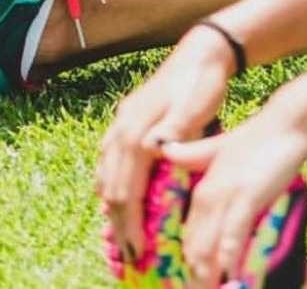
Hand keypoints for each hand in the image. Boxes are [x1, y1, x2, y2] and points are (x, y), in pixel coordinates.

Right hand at [97, 26, 236, 262]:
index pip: (126, 188)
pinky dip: (110, 184)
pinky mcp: (126, 121)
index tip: (138, 251)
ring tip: (122, 234)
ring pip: (105, 174)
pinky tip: (117, 197)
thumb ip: (175, 129)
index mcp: (137, 130)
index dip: (130, 223)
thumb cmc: (201, 83)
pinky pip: (108, 161)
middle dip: (118, 224)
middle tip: (129, 254)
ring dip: (112, 207)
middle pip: (111, 186)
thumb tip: (154, 150)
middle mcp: (122, 128)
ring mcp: (121, 123)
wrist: (201, 52)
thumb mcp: (195, 106)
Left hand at [162, 88, 306, 288]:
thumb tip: (165, 152)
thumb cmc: (260, 137)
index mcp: (202, 187)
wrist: (288, 120)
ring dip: (208, 277)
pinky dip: (229, 259)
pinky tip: (231, 278)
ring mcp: (226, 196)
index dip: (189, 264)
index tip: (193, 283)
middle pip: (194, 248)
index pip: (188, 236)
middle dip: (196, 277)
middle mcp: (208, 194)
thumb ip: (194, 155)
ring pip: (207, 248)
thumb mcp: (222, 149)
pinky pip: (232, 236)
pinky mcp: (247, 197)